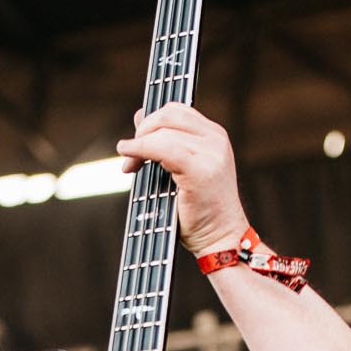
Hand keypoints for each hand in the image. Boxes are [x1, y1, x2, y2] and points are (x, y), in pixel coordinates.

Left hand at [116, 103, 248, 256]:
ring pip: (162, 131)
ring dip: (138, 145)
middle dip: (142, 131)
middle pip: (167, 114)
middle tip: (129, 154)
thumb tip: (139, 116)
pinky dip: (141, 150)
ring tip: (131, 166)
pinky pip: (163, 148)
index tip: (135, 143)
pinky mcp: (202, 169)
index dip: (150, 122)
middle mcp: (216, 139)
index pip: (175, 110)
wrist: (221, 240)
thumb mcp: (178, 170)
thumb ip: (162, 142)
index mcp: (213, 136)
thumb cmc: (199, 212)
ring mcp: (212, 153)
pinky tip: (130, 160)